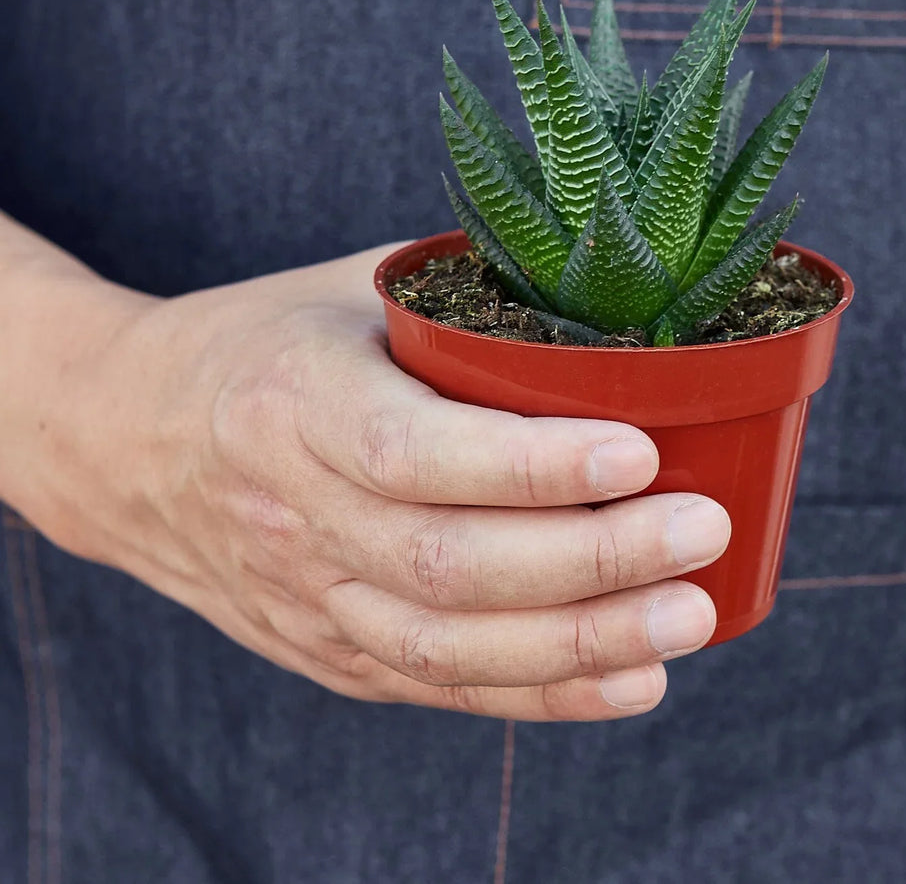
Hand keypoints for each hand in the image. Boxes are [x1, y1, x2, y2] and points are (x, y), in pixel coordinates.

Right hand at [23, 245, 730, 720]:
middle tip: (699, 530)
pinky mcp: (325, 648)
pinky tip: (632, 679)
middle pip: (446, 564)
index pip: (413, 451)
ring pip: (448, 644)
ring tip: (689, 615)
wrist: (125, 435)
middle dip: (589, 560)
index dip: (530, 464)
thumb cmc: (262, 342)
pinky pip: (437, 686)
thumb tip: (604, 293)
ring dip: (581, 643)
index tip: (640, 453)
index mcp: (292, 402)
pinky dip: (541, 694)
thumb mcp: (344, 290)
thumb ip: (459, 297)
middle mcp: (291, 513)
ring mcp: (306, 595)